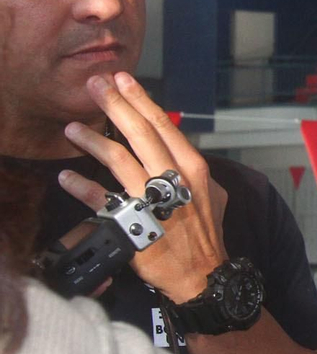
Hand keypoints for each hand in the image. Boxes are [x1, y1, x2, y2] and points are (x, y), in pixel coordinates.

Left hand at [60, 72, 227, 302]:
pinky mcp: (133, 223)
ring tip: (71, 128)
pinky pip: (101, 200)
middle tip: (94, 85)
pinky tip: (66, 176)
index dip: (140, 99)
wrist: (201, 274)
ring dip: (91, 140)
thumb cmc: (205, 235)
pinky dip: (81, 186)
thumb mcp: (212, 196)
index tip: (122, 79)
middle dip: (114, 104)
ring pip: (117, 159)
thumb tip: (178, 154)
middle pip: (139, 132)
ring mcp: (152, 200)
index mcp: (193, 167)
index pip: (164, 124)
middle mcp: (173, 178)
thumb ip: (193, 172)